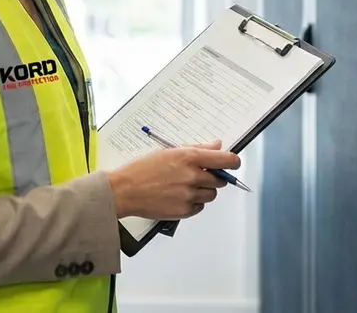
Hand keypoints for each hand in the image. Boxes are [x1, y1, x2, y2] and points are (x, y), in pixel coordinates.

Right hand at [105, 140, 241, 219]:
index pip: (226, 160)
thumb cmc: (141, 170)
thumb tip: (217, 145)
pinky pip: (199, 206)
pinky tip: (177, 196)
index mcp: (189, 157)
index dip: (232, 162)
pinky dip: (193, 202)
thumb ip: (196, 149)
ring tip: (182, 187)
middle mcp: (193, 176)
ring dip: (203, 191)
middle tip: (195, 176)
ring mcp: (190, 195)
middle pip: (220, 180)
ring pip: (211, 195)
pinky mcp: (185, 210)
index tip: (232, 164)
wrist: (124, 190)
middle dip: (212, 178)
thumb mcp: (168, 151)